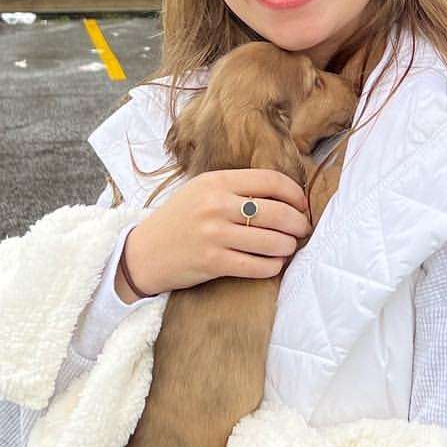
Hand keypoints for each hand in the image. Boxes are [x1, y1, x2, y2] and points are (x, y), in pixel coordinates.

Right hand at [119, 169, 310, 298]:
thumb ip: (237, 188)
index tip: (301, 204)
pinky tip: (274, 263)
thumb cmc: (179, 219)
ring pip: (271, 241)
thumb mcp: (202, 190)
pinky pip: (257, 265)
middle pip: (277, 212)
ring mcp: (214, 234)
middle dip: (298, 223)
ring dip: (288, 246)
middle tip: (302, 229)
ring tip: (289, 247)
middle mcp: (216, 205)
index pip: (270, 181)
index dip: (294, 193)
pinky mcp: (213, 262)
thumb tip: (283, 194)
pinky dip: (272, 266)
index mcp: (217, 181)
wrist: (144, 252)